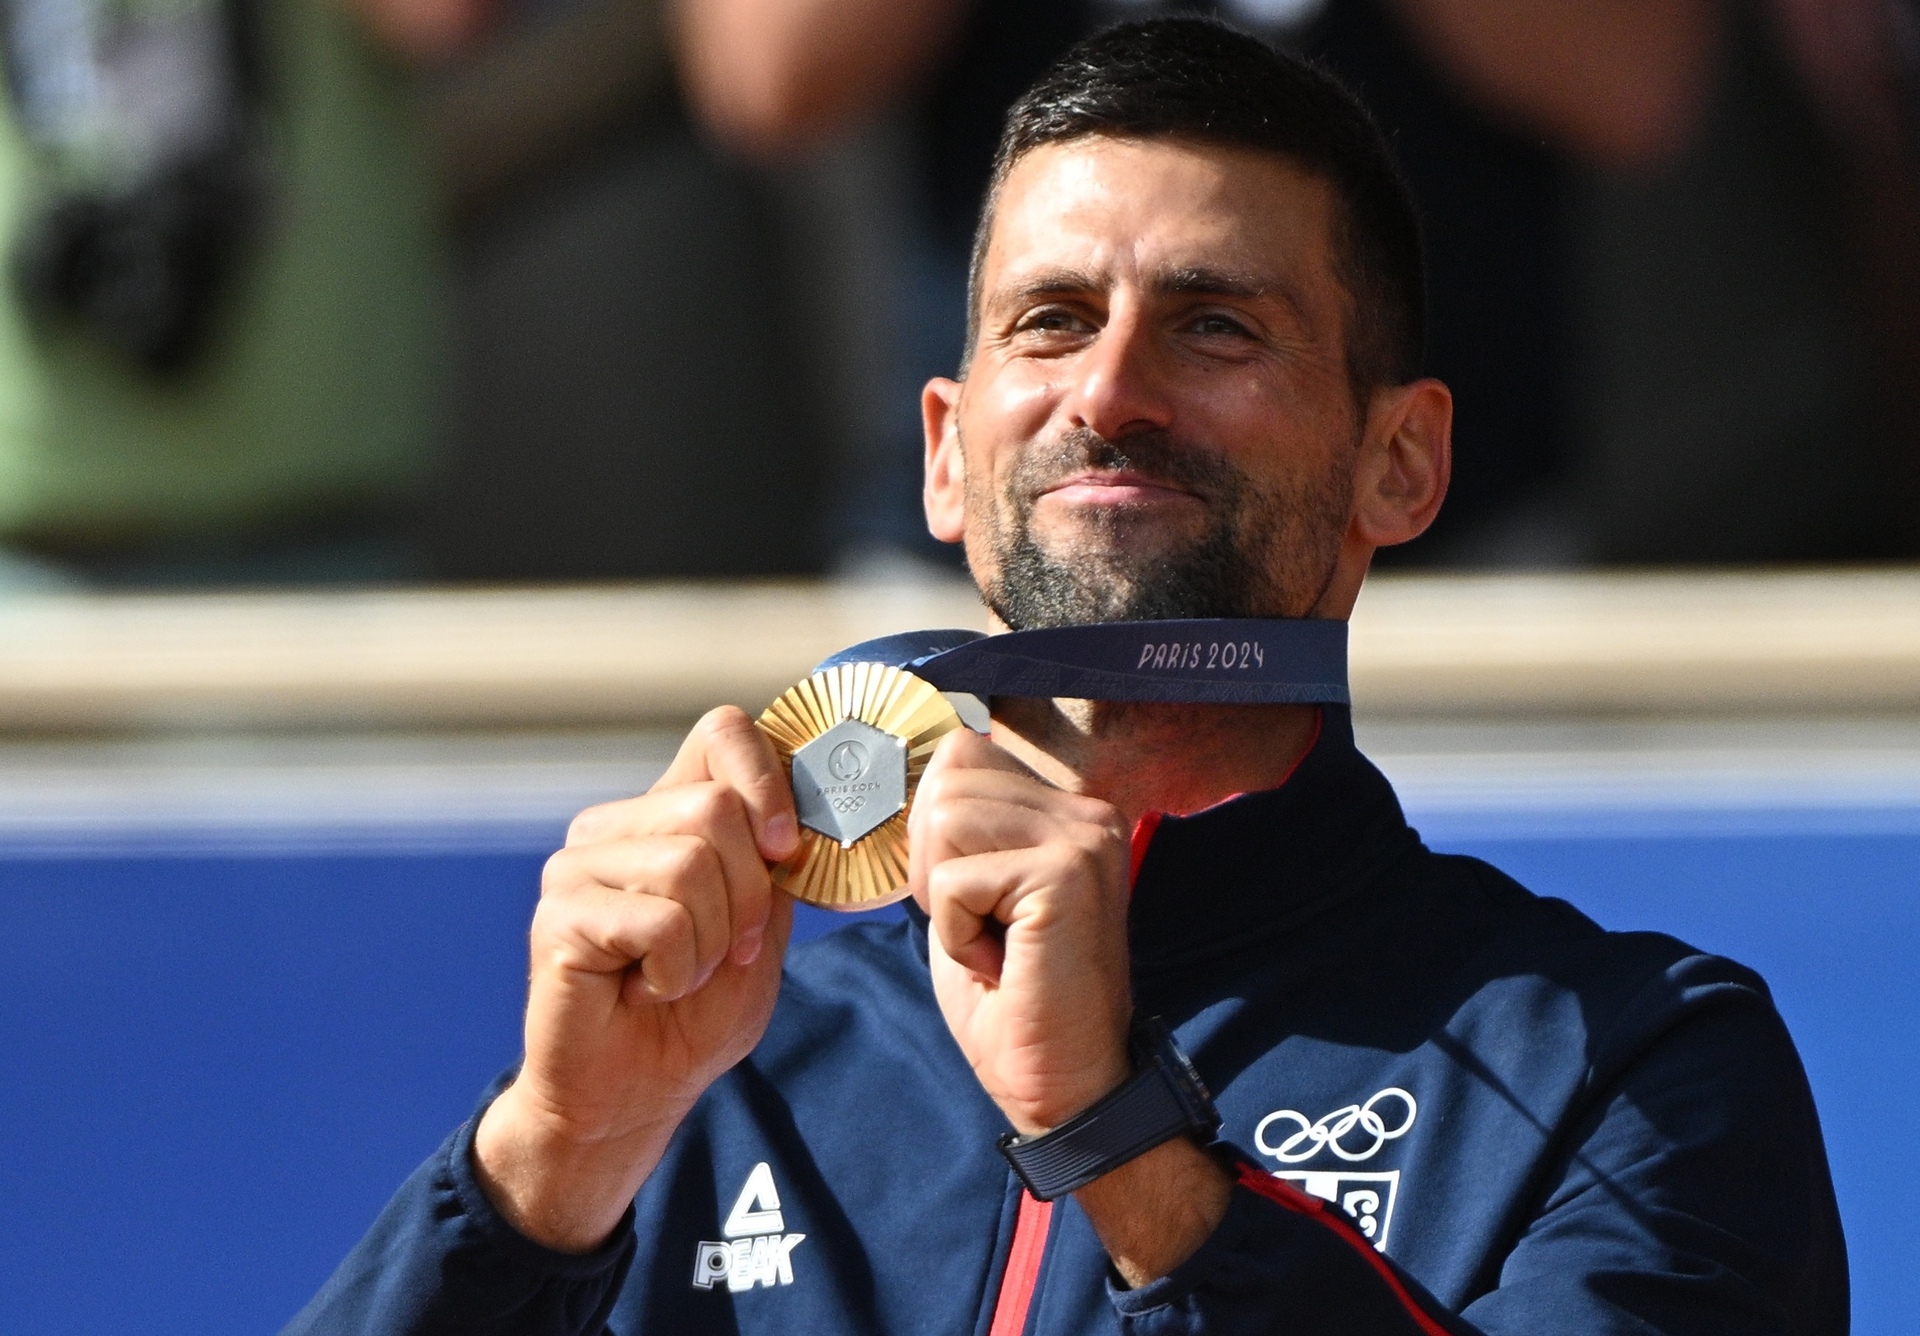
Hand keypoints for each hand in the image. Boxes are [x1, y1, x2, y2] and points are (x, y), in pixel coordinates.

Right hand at [474, 706, 797, 1251]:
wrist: (637, 1092)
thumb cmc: (697, 1010)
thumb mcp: (763, 927)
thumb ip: (774, 864)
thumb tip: (793, 816)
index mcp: (670, 812)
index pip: (723, 731)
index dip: (769, 779)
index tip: (785, 849)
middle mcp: (617, 824)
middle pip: (717, 806)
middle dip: (749, 894)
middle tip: (730, 950)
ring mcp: (579, 864)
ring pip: (690, 862)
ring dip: (715, 939)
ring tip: (684, 971)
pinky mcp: (558, 913)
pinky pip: (659, 920)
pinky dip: (679, 969)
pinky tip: (650, 986)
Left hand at [908, 729, 1133, 1133]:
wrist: (1065, 1085)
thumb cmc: (1010, 1000)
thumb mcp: (971, 894)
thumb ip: (955, 830)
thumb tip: (906, 773)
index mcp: (1066, 809)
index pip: (963, 751)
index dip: (932, 827)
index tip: (968, 897)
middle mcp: (1086, 811)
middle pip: (948, 779)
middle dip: (934, 861)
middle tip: (982, 927)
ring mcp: (1083, 838)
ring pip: (945, 819)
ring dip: (947, 900)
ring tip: (994, 943)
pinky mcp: (1067, 874)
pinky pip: (954, 880)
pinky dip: (957, 935)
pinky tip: (1002, 966)